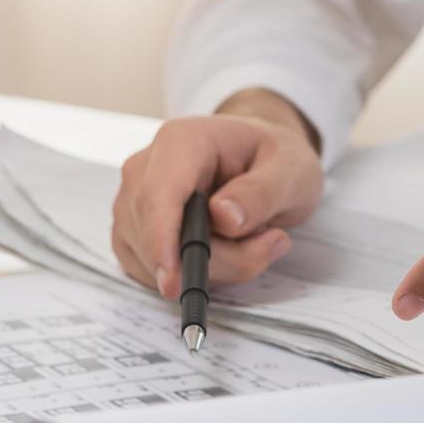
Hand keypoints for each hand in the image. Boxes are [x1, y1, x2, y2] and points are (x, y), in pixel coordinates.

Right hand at [112, 89, 323, 298]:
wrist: (261, 161)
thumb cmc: (272, 160)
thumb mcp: (290, 170)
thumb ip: (261, 193)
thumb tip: (224, 217)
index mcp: (180, 142)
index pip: (157, 195)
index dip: (161, 240)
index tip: (174, 280)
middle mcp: (145, 170)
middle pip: (160, 235)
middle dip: (217, 259)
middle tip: (272, 243)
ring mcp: (133, 204)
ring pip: (158, 261)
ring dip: (214, 268)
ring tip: (255, 238)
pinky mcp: (134, 235)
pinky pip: (157, 272)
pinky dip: (198, 274)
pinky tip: (227, 250)